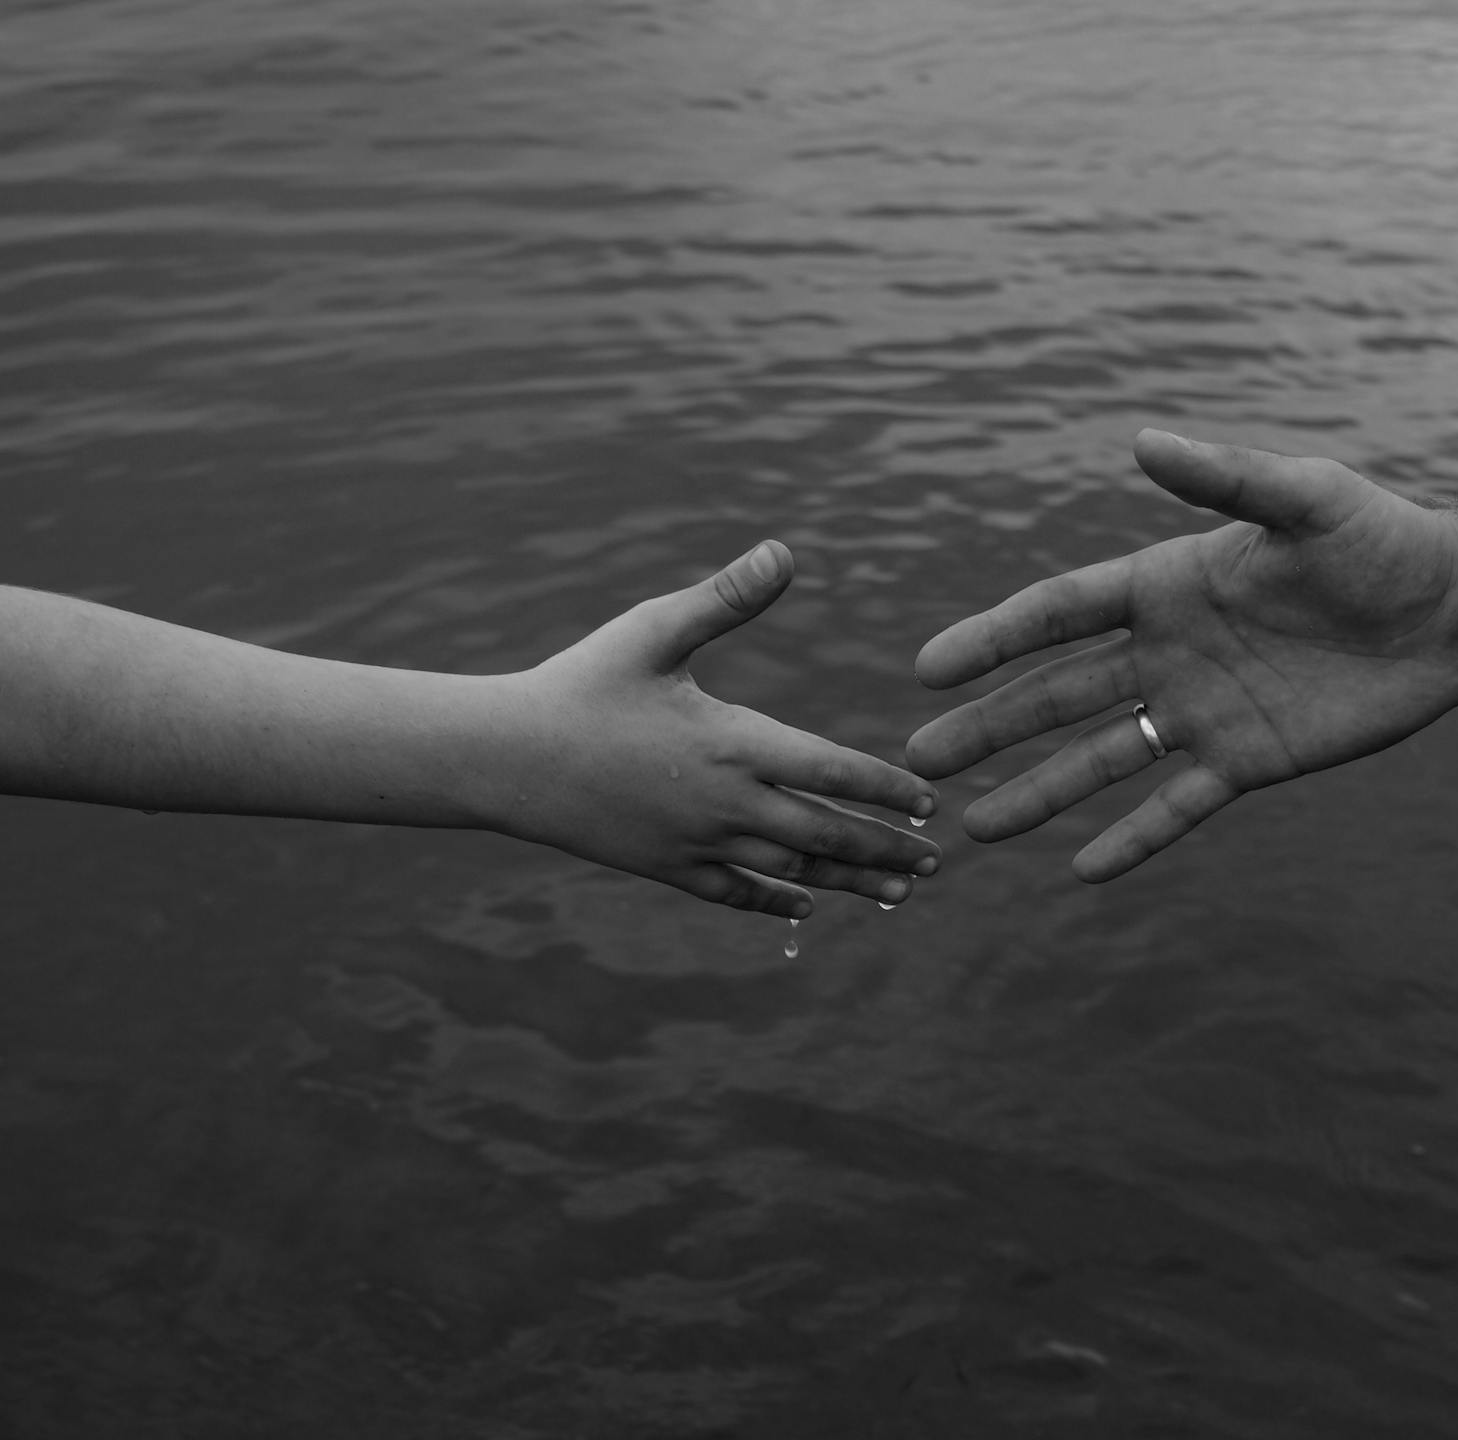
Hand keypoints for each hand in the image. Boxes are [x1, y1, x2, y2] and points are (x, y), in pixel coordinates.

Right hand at [490, 541, 939, 916]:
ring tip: (898, 894)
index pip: (832, 770)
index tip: (930, 802)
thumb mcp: (655, 629)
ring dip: (849, 882)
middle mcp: (724, 802)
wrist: (502, 757)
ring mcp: (695, 842)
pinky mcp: (665, 868)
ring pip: (790, 871)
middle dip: (885, 849)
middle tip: (935, 861)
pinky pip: (735, 893)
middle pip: (825, 833)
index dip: (886, 789)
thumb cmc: (582, 682)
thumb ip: (726, 597)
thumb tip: (785, 550)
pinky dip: (777, 901)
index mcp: (733, 742)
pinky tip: (807, 907)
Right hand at [906, 430, 1457, 881]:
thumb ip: (1225, 479)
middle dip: (988, 726)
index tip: (929, 667)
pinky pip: (1176, 807)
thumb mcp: (1305, 499)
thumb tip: (1141, 440)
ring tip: (972, 829)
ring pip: (1100, 759)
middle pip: (1056, 694)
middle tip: (920, 756)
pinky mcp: (1247, 762)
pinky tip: (1081, 871)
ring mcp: (1202, 711)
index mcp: (1164, 584)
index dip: (992, 638)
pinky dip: (1131, 839)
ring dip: (1038, 792)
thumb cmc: (1383, 540)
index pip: (1057, 615)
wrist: (1457, 609)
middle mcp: (1167, 651)